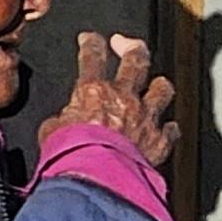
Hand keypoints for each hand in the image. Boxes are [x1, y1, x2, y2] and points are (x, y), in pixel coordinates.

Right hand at [38, 28, 178, 170]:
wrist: (97, 182)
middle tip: (128, 44)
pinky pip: (171, 129)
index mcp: (93, 92)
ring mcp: (146, 118)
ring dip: (159, 85)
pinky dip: (169, 129)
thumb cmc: (71, 159)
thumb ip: (59, 121)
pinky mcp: (160, 142)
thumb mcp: (50, 134)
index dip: (91, 43)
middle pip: (136, 60)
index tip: (90, 39)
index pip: (92, 56)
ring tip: (157, 84)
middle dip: (132, 47)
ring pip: (162, 89)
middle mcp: (124, 98)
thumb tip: (61, 124)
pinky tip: (167, 129)